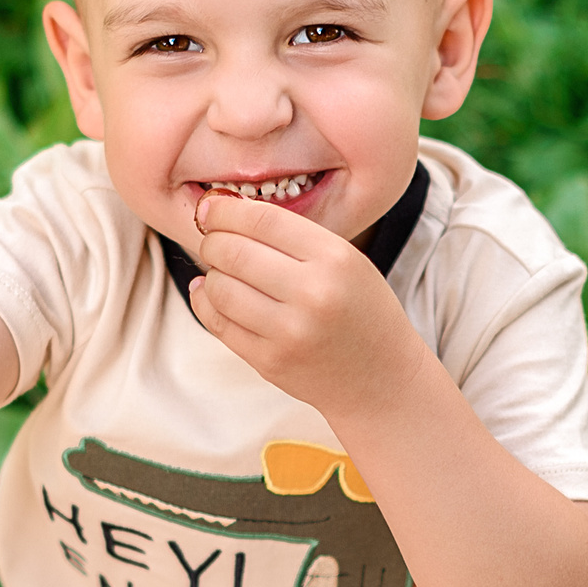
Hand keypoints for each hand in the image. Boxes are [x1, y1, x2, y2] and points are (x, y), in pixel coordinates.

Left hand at [187, 192, 428, 419]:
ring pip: (219, 288)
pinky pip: (219, 324)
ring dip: (211, 275)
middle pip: (233, 252)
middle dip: (212, 241)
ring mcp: (290, 332)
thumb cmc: (360, 310)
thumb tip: (221, 211)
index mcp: (335, 258)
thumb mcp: (346, 261)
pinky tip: (211, 294)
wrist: (382, 378)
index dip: (225, 210)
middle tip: (213, 241)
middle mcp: (313, 294)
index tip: (212, 209)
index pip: (263, 220)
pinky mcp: (270, 362)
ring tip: (222, 272)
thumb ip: (293, 236)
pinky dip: (205, 303)